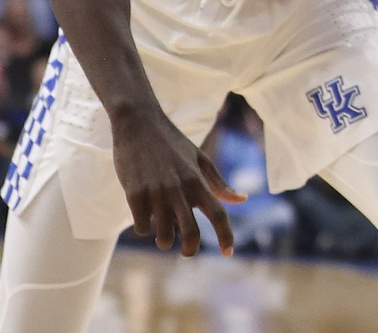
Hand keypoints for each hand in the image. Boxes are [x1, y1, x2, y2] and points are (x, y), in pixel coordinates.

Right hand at [110, 110, 246, 256]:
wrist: (139, 124)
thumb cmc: (172, 142)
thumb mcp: (200, 159)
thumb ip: (219, 183)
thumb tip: (242, 200)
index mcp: (198, 181)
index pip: (218, 214)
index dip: (226, 235)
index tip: (228, 253)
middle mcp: (180, 189)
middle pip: (191, 233)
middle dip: (190, 250)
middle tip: (186, 253)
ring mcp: (156, 193)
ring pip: (163, 235)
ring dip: (164, 239)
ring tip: (162, 232)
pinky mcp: (134, 194)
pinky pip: (142, 226)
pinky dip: (145, 227)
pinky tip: (144, 217)